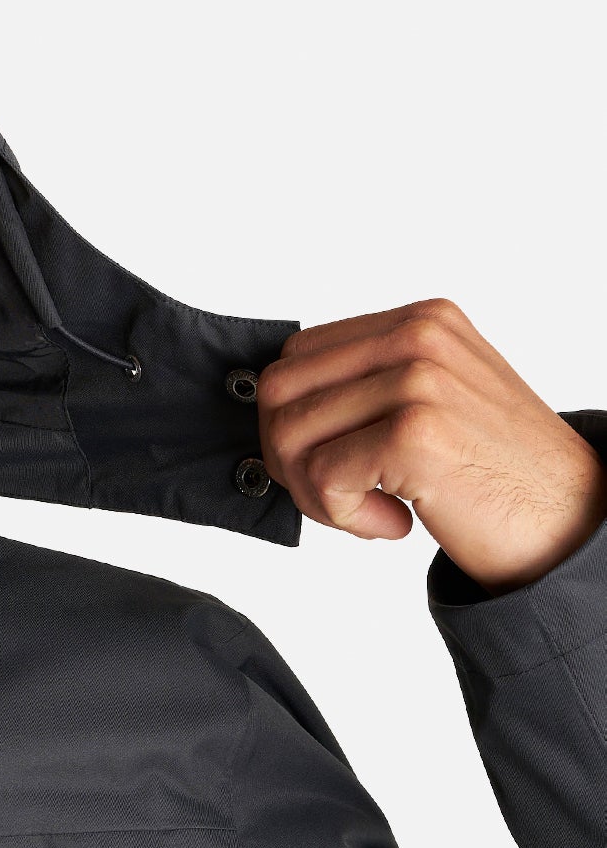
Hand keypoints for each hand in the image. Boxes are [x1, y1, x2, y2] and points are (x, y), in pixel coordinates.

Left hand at [255, 298, 606, 596]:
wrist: (572, 526)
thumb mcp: (434, 400)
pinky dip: (342, 515)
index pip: (297, 357)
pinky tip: (394, 523)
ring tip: (367, 511)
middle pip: (278, 390)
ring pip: (289, 433)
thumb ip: (367, 385)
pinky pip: (321, 476)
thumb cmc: (497, 474)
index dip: (294, 418)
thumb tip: (275, 403)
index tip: (332, 462)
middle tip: (337, 495)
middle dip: (288, 455)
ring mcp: (418, 380)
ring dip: (313, 493)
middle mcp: (418, 336)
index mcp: (419, 321)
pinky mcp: (415, 433)